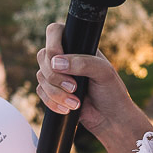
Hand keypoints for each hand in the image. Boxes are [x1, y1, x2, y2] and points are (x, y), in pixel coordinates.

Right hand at [35, 23, 136, 143]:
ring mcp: (57, 74)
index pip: (55, 32)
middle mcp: (65, 58)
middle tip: (73, 87)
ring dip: (56, 93)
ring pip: (41, 76)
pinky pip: (41, 92)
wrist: (110, 119)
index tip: (59, 61)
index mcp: (78, 47)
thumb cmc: (112, 92)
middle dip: (55, 76)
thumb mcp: (104, 72)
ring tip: (75, 103)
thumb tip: (56, 62)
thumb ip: (83, 63)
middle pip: (42, 56)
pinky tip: (67, 108)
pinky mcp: (52, 91)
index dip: (52, 45)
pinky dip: (52, 102)